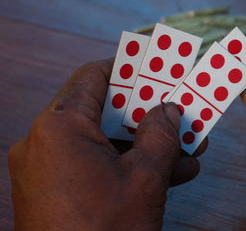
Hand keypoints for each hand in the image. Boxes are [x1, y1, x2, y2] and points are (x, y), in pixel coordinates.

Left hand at [8, 59, 206, 229]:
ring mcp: (49, 168)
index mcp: (60, 127)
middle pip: (104, 111)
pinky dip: (129, 165)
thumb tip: (170, 110)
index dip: (128, 67)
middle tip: (179, 110)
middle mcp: (46, 142)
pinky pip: (96, 165)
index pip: (94, 76)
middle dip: (147, 113)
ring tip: (187, 147)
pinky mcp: (56, 190)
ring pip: (105, 141)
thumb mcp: (145, 178)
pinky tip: (171, 173)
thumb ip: (161, 135)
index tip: (155, 66)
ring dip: (146, 144)